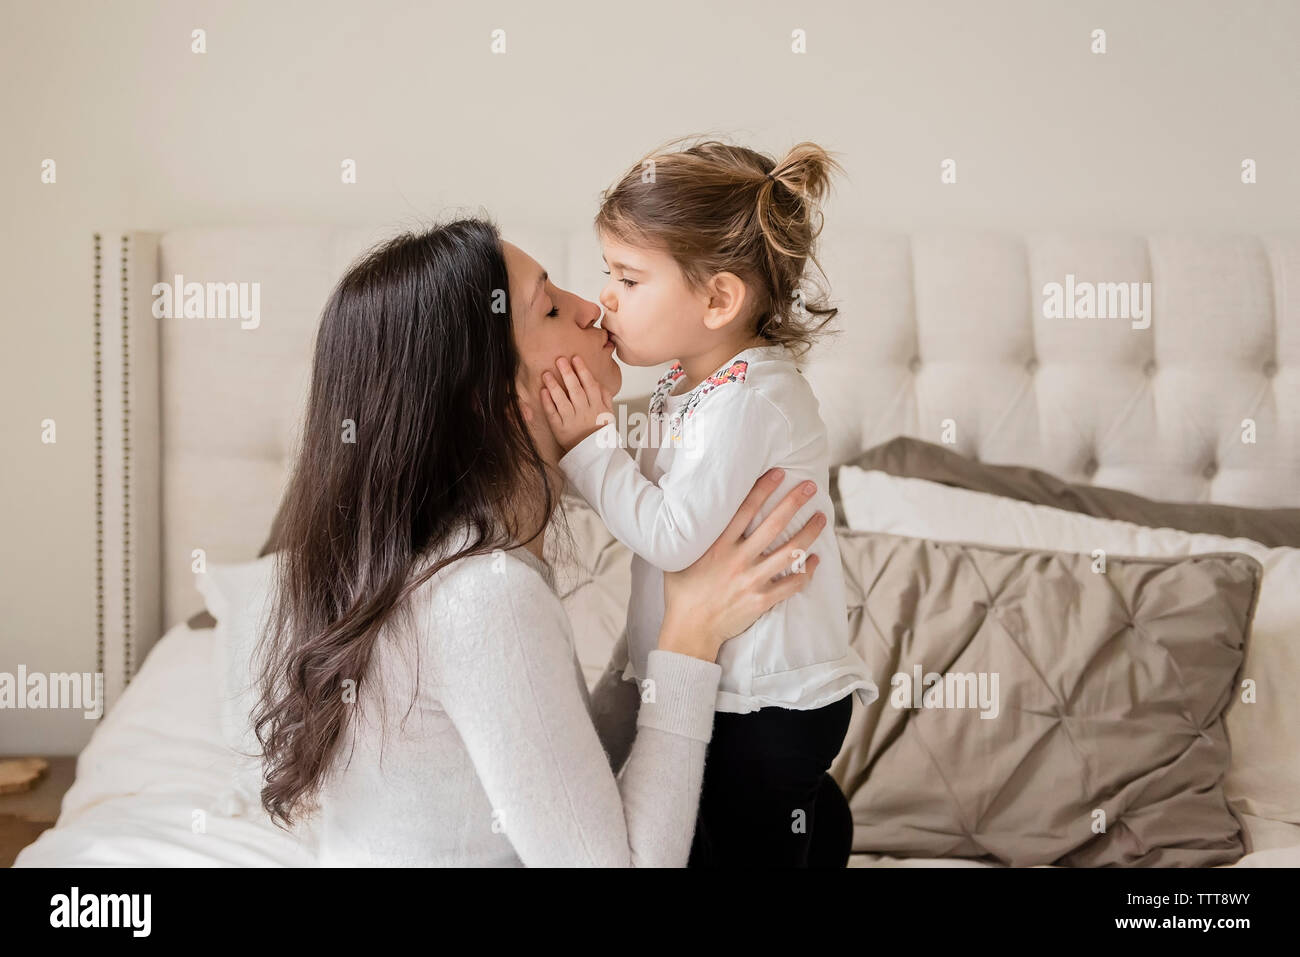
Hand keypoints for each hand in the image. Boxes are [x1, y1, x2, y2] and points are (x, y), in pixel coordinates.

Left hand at [540, 355, 614, 452]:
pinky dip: (547, 403)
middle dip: (568, 374)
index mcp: (597, 406)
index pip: (590, 385)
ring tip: (546, 374)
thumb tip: (598, 381)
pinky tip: (543, 392)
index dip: (583, 371)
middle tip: (560, 360)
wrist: (594, 454)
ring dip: (554, 386)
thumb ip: (605, 396)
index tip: (575, 358)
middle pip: (575, 390)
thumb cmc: (600, 432)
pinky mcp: (560, 428)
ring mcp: (571, 420)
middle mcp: (584, 412)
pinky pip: (553, 414)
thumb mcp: (609, 414)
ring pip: (562, 401)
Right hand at [657, 468, 825, 661]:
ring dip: (809, 533)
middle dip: (793, 502)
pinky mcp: (761, 600)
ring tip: (821, 518)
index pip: (744, 509)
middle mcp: (737, 559)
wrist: (689, 629)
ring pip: (790, 552)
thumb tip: (687, 512)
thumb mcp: (678, 557)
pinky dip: (807, 572)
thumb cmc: (682, 592)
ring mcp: (751, 580)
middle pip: (773, 525)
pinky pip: (791, 584)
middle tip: (809, 487)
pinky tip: (815, 560)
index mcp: (717, 545)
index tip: (779, 473)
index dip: (763, 489)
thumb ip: (690, 536)